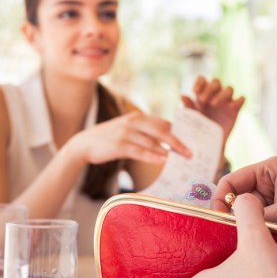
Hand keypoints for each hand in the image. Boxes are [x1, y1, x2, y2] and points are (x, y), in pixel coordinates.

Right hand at [68, 111, 191, 164]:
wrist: (84, 143)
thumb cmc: (110, 139)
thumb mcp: (129, 130)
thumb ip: (146, 134)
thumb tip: (167, 145)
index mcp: (138, 117)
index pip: (163, 123)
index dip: (179, 132)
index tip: (191, 141)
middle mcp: (134, 121)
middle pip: (162, 130)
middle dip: (178, 141)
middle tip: (190, 152)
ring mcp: (126, 132)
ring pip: (152, 141)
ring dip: (168, 149)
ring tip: (181, 157)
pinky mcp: (119, 145)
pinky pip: (139, 150)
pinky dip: (152, 155)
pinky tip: (162, 160)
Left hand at [181, 76, 243, 142]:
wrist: (208, 143)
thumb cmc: (198, 127)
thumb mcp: (191, 118)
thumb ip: (188, 107)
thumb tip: (182, 95)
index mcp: (203, 93)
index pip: (203, 80)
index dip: (200, 82)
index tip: (195, 91)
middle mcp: (216, 94)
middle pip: (216, 82)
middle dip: (209, 88)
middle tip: (203, 100)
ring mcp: (227, 101)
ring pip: (229, 88)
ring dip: (222, 94)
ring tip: (214, 104)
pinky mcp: (235, 110)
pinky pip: (241, 99)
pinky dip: (238, 100)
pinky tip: (231, 107)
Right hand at [212, 156, 276, 270]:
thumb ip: (255, 216)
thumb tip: (227, 222)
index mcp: (269, 168)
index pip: (230, 181)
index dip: (220, 199)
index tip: (217, 220)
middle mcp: (267, 179)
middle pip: (235, 196)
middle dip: (230, 213)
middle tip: (225, 234)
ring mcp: (271, 196)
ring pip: (244, 210)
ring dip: (244, 223)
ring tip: (242, 239)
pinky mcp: (276, 212)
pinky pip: (256, 220)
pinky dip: (253, 229)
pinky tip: (254, 241)